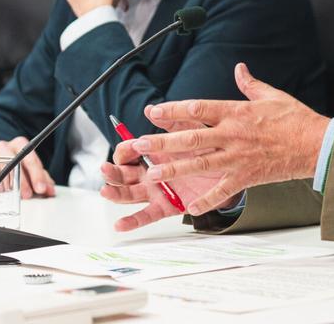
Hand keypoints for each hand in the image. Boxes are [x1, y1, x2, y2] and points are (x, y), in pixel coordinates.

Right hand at [0, 136, 54, 198]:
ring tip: (13, 192)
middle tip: (27, 195)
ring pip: (0, 173)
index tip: (41, 188)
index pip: (30, 159)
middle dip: (22, 183)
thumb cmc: (18, 163)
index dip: (37, 175)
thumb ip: (42, 178)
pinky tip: (1, 190)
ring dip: (9, 187)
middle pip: (14, 165)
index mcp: (20, 144)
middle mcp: (5, 146)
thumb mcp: (31, 167)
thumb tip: (50, 191)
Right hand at [100, 123, 233, 231]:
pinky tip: (120, 224)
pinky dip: (132, 221)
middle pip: (123, 174)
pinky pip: (147, 215)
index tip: (128, 148)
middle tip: (106, 169)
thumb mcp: (192, 132)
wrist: (227, 172)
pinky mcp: (165, 207)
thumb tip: (150, 109)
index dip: (125, 151)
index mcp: (152, 154)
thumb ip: (173, 122)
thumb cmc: (206, 150)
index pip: (129, 152)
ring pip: (130, 194)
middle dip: (112, 172)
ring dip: (116, 194)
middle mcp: (149, 173)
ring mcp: (155, 191)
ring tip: (107, 192)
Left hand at [128, 63, 327, 215]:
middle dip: (162, 142)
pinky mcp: (246, 176)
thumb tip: (239, 68)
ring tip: (152, 174)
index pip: (198, 109)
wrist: (315, 144)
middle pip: (191, 138)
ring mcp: (237, 158)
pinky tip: (190, 208)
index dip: (173, 110)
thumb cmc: (295, 119)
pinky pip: (222, 190)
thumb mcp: (271, 95)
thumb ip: (250, 84)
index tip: (153, 111)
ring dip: (174, 169)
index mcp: (236, 112)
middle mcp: (232, 135)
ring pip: (199, 164)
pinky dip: (206, 200)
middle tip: (138, 145)